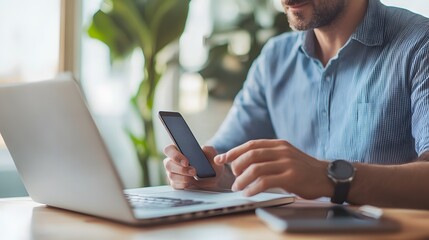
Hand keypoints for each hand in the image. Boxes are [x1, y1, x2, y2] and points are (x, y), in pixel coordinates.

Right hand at [163, 144, 225, 189]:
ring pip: (171, 175)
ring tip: (194, 178)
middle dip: (181, 169)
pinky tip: (190, 183)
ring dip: (183, 177)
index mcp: (179, 150)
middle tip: (194, 172)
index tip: (186, 162)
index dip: (175, 155)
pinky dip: (183, 184)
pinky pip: (175, 185)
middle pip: (168, 164)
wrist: (214, 179)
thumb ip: (210, 150)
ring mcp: (173, 173)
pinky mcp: (175, 183)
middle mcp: (173, 161)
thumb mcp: (213, 156)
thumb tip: (203, 148)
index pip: (169, 150)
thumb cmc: (210, 164)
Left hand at [214, 139, 332, 198]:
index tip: (221, 159)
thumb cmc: (303, 169)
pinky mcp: (291, 177)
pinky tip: (249, 193)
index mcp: (278, 144)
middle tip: (233, 177)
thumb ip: (268, 156)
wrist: (327, 176)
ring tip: (238, 188)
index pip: (251, 145)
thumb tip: (243, 161)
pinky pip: (265, 182)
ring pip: (256, 168)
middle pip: (251, 155)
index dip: (234, 151)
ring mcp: (287, 163)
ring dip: (242, 179)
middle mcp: (282, 151)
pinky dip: (253, 188)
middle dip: (237, 166)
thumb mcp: (285, 156)